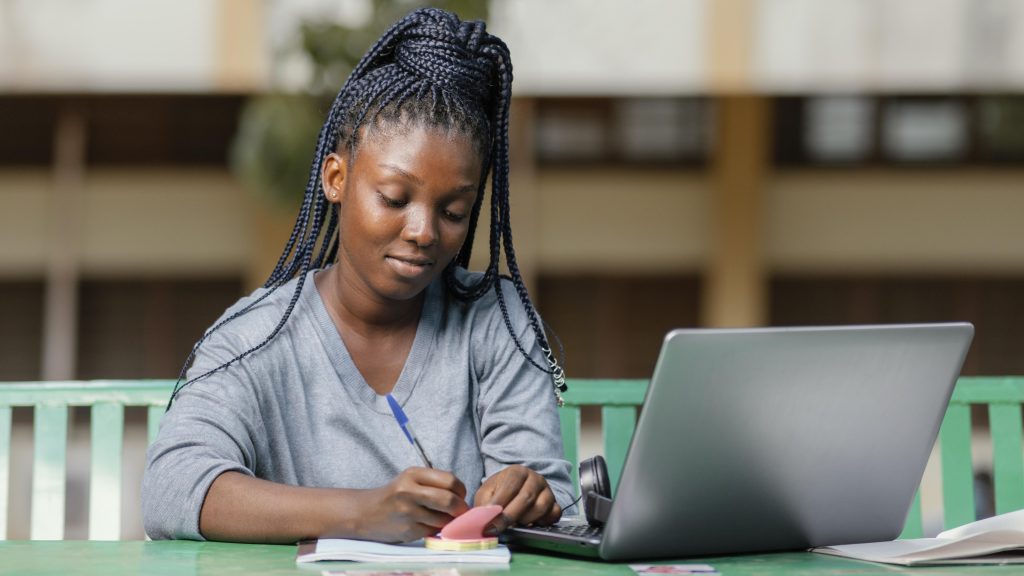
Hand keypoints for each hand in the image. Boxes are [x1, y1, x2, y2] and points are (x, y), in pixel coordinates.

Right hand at [354, 467, 468, 542]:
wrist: (366, 513)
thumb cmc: (395, 495)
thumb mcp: (411, 479)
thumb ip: (435, 483)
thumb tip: (462, 497)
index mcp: (413, 474)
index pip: (450, 480)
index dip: (461, 490)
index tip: (460, 495)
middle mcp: (409, 491)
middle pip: (449, 500)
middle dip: (460, 508)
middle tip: (460, 511)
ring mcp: (407, 512)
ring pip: (443, 519)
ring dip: (448, 521)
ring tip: (440, 517)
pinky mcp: (407, 530)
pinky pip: (432, 531)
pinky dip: (434, 529)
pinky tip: (425, 524)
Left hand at [474, 465, 561, 532]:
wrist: (515, 492)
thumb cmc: (499, 492)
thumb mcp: (487, 493)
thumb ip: (484, 504)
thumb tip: (483, 519)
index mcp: (517, 472)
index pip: (510, 486)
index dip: (499, 504)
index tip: (489, 520)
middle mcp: (535, 479)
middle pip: (526, 498)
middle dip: (509, 516)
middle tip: (497, 529)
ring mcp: (547, 491)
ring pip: (540, 508)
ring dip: (525, 520)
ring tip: (514, 524)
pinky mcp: (555, 505)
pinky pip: (554, 515)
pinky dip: (542, 523)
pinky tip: (530, 525)